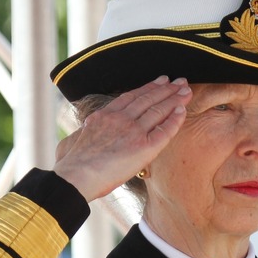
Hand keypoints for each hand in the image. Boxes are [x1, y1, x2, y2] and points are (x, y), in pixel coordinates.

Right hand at [54, 76, 191, 201]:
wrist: (75, 176)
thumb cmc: (71, 165)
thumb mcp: (74, 141)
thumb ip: (86, 134)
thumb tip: (83, 137)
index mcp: (104, 116)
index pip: (130, 97)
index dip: (147, 88)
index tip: (160, 81)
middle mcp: (120, 119)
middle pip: (147, 98)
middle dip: (166, 88)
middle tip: (180, 81)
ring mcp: (133, 131)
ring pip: (158, 110)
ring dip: (174, 99)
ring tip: (186, 90)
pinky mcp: (144, 146)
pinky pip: (165, 130)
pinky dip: (175, 119)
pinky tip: (183, 110)